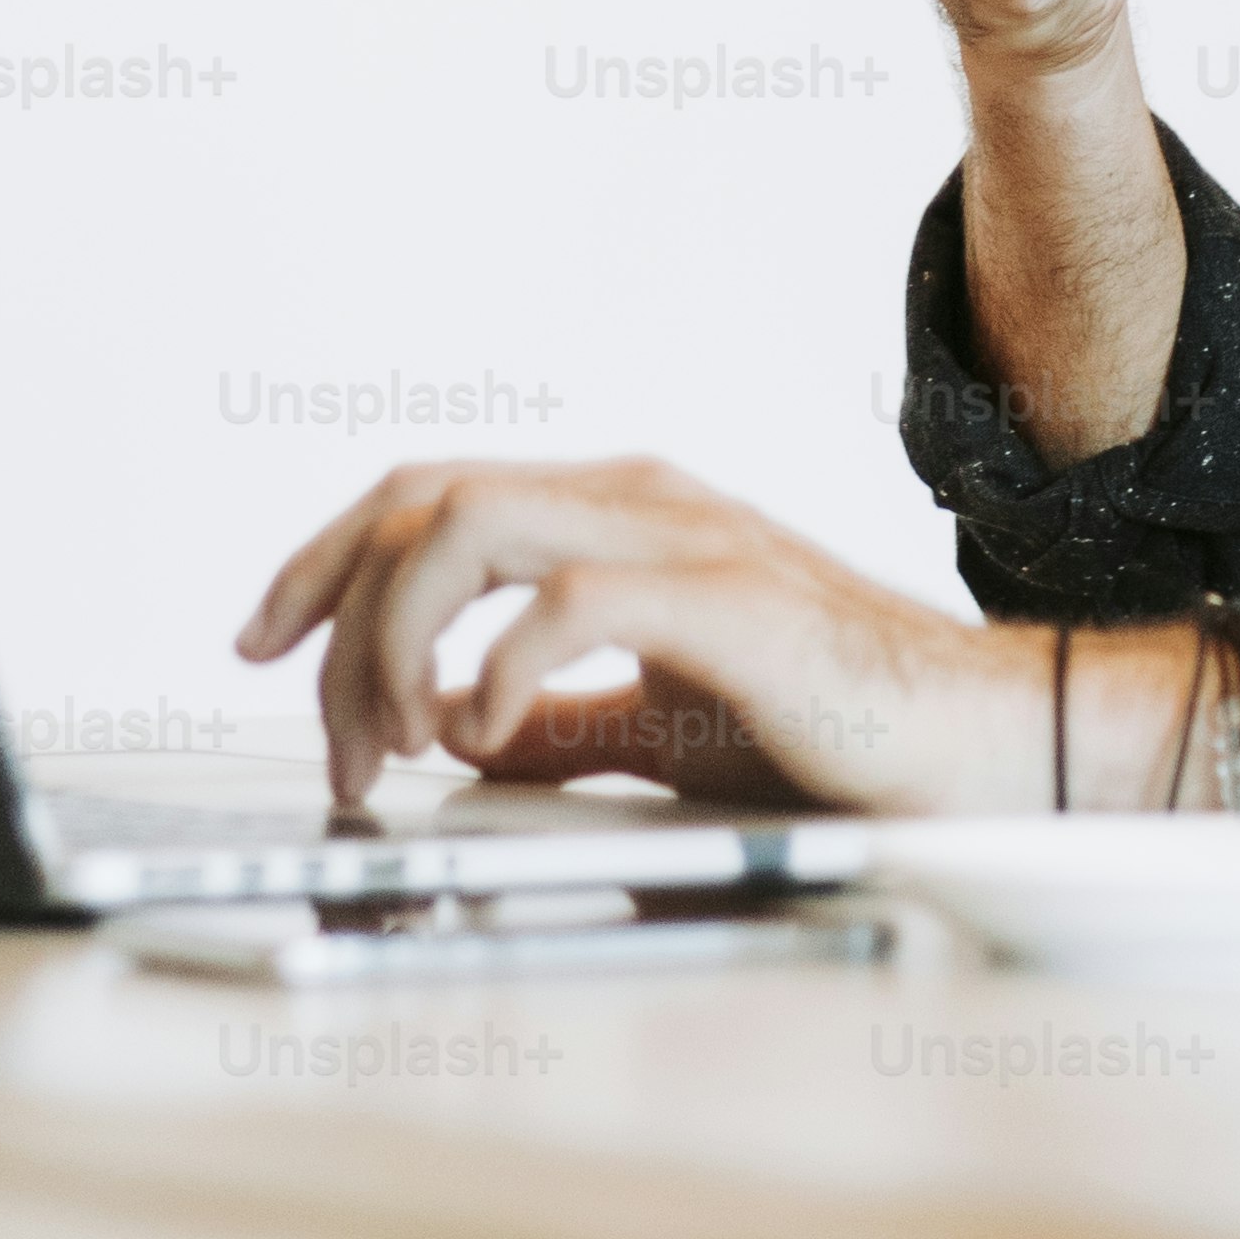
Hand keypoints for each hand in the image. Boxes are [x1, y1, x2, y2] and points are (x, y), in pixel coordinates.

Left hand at [234, 456, 1033, 815]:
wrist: (982, 745)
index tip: (258, 643)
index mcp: (615, 510)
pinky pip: (565, 600)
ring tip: (400, 743)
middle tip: (330, 739)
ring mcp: (682, 534)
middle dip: (334, 612)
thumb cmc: (838, 730)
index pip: (425, 492)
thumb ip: (560, 718)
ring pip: (468, 527)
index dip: (322, 559)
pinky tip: (489, 737)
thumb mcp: (659, 726)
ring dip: (398, 640)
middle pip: (420, 498)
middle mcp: (636, 496)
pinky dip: (496, 670)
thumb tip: (452, 733)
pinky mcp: (727, 598)